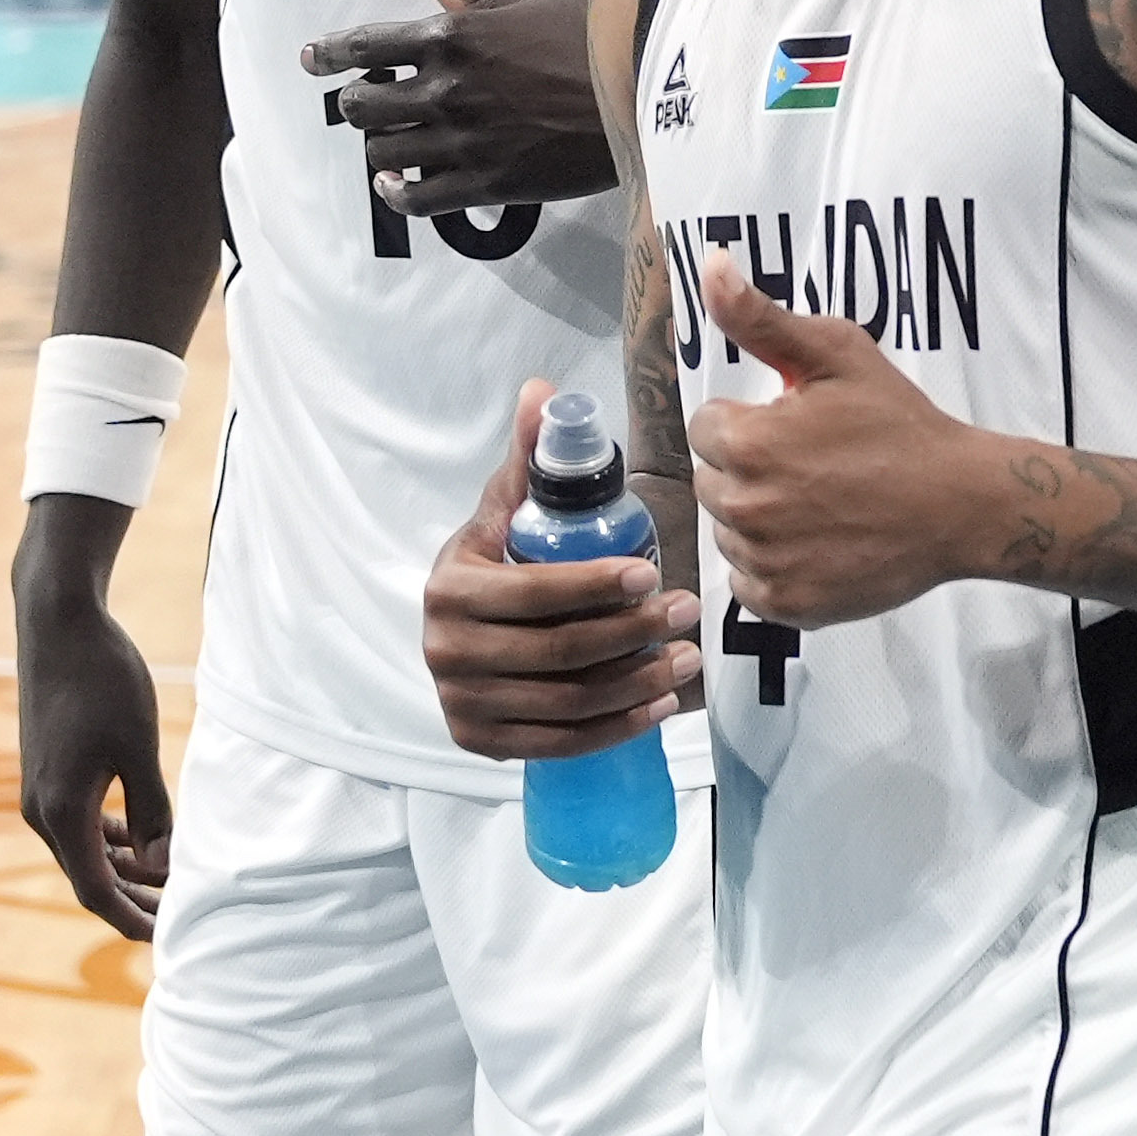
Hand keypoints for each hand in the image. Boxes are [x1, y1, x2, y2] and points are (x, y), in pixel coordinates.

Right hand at [14, 554, 173, 938]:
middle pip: (91, 876)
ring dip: (128, 868)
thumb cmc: (104, 680)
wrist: (59, 625)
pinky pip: (81, 822)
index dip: (133, 918)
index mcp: (61, 813)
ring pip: (87, 850)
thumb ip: (154, 811)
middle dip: (136, 900)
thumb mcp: (139, 747)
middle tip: (182, 917)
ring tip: (172, 881)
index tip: (168, 938)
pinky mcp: (49, 772)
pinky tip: (145, 836)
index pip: (96, 890)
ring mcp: (41, 792)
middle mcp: (42, 811)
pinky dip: (114, 837)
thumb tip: (166, 868)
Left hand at [305, 0, 618, 212]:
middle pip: (363, 106)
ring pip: (383, 152)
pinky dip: (398, 192)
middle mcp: (446, 89)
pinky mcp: (486, 182)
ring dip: (380, 146)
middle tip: (368, 102)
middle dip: (357, 103)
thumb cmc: (597, 36)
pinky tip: (397, 184)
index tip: (311, 60)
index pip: (366, 45)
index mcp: (454, 37)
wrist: (643, 97)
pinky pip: (417, 198)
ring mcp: (463, 140)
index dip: (329, 54)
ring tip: (389, 142)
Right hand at [426, 380, 704, 762]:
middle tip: (689, 611)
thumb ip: (529, 459)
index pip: (535, 593)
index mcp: (451, 590)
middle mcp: (447, 653)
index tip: (654, 572)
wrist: (456, 633)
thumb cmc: (493, 564)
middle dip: (633, 633)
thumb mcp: (502, 512)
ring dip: (637, 682)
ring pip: (567, 701)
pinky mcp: (482, 742)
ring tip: (688, 657)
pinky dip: (615, 728)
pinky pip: (559, 744)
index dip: (597, 586)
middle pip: (559, 652)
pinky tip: (660, 705)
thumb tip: (544, 392)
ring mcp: (463, 704)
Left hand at [687, 255, 996, 626]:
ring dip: (759, 518)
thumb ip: (762, 318)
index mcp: (748, 443)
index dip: (750, 422)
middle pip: (712, 481)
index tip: (797, 427)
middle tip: (812, 465)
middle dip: (749, 468)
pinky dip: (773, 567)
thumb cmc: (901, 424)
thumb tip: (712, 265)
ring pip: (728, 533)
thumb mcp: (839, 354)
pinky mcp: (785, 605)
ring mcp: (763, 562)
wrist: (962, 504)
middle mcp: (744, 507)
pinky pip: (749, 583)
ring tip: (819, 505)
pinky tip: (818, 544)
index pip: (707, 428)